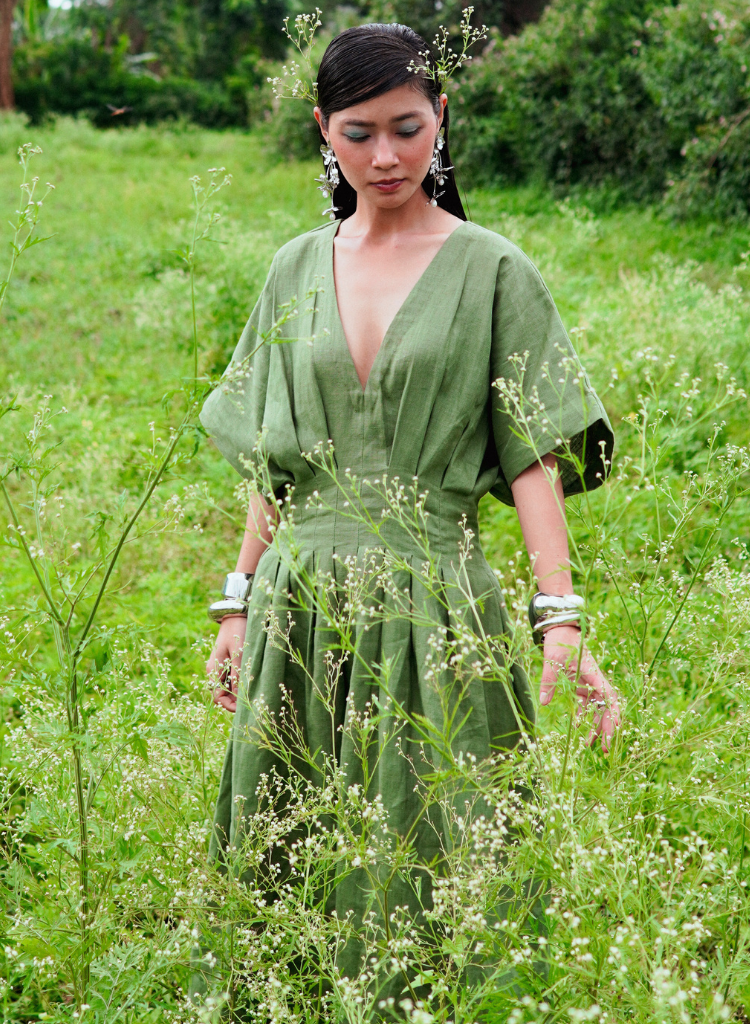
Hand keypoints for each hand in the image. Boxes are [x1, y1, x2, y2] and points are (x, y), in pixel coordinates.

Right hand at [206, 615, 247, 712]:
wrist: (236, 613)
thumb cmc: (237, 632)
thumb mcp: (239, 655)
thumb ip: (238, 676)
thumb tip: (239, 697)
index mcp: (213, 670)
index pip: (218, 697)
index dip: (230, 706)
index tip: (245, 708)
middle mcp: (215, 670)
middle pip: (223, 694)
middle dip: (236, 700)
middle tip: (254, 701)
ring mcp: (221, 666)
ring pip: (229, 687)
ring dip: (240, 691)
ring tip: (255, 691)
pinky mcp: (228, 661)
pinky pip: (233, 678)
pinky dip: (241, 682)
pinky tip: (252, 680)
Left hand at [539, 624, 620, 751]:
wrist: (560, 628)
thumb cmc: (560, 641)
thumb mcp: (552, 659)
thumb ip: (548, 680)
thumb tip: (544, 702)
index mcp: (593, 674)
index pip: (609, 697)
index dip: (613, 716)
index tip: (612, 732)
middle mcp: (594, 681)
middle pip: (607, 708)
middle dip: (607, 729)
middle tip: (605, 750)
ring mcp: (588, 684)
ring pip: (597, 709)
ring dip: (596, 727)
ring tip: (589, 746)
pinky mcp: (580, 685)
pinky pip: (586, 705)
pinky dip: (584, 718)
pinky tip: (578, 730)